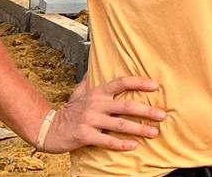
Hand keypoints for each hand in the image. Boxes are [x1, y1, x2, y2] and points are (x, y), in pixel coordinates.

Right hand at [37, 76, 165, 153]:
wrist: (48, 129)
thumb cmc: (69, 111)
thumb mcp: (79, 92)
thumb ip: (90, 80)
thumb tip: (96, 65)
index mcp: (97, 93)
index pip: (122, 83)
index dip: (139, 82)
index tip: (156, 86)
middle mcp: (95, 104)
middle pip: (126, 106)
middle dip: (146, 111)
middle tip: (163, 115)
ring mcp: (90, 120)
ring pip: (120, 124)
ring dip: (139, 129)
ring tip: (154, 132)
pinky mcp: (85, 135)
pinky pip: (107, 140)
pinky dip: (121, 144)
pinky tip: (134, 146)